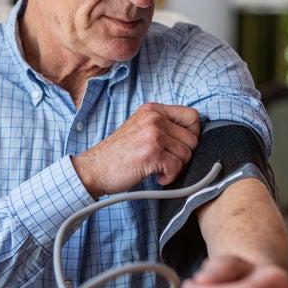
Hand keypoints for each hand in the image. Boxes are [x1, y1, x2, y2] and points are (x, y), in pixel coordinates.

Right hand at [71, 103, 199, 195]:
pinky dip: (169, 177)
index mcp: (152, 109)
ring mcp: (153, 134)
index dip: (191, 134)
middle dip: (182, 155)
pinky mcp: (152, 153)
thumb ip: (162, 126)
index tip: (178, 146)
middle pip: (192, 139)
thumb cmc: (117, 154)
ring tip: (157, 168)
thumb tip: (192, 135)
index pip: (192, 116)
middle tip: (165, 162)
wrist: (95, 168)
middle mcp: (154, 118)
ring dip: (175, 168)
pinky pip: (177, 167)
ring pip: (187, 155)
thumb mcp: (139, 128)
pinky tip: (155, 176)